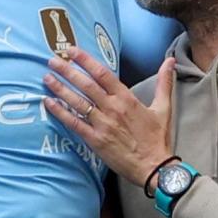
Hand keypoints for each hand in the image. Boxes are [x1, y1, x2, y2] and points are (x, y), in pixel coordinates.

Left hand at [44, 46, 175, 186]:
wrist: (154, 167)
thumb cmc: (157, 138)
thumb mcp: (163, 107)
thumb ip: (164, 82)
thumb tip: (170, 61)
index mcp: (126, 98)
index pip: (102, 73)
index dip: (86, 60)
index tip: (72, 51)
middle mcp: (112, 108)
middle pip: (86, 85)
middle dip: (67, 71)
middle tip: (52, 60)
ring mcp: (102, 124)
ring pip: (77, 102)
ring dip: (60, 88)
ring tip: (47, 78)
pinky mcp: (95, 140)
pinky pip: (74, 123)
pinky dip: (60, 112)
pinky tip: (49, 103)